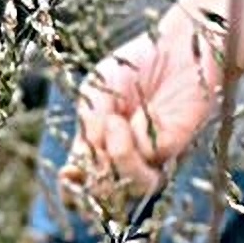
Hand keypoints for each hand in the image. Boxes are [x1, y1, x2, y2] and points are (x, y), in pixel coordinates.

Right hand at [65, 14, 224, 204]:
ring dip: (120, 158)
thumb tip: (80, 162)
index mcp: (100, 147)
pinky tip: (147, 112)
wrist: (172, 47)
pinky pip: (153, 155)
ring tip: (116, 123)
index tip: (68, 174)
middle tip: (97, 138)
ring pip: (133, 185)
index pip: (83, 183)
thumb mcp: (96, 92)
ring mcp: (151, 156)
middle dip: (96, 174)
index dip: (73, 189)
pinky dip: (142, 134)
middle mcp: (125, 157)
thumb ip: (86, 126)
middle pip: (106, 194)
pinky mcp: (176, 146)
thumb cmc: (132, 67)